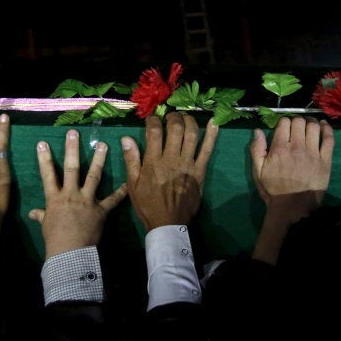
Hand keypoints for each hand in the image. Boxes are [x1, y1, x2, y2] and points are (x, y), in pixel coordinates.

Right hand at [29, 129, 126, 258]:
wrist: (70, 253)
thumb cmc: (55, 240)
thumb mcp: (46, 225)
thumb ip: (42, 216)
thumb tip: (33, 213)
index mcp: (55, 198)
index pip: (48, 174)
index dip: (45, 158)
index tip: (43, 143)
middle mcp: (71, 194)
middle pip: (72, 168)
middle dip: (72, 149)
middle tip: (74, 133)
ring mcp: (87, 201)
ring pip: (94, 176)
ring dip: (99, 159)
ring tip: (103, 144)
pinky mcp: (101, 210)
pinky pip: (113, 199)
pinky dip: (121, 191)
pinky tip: (128, 182)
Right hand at [121, 112, 218, 231]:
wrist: (168, 224)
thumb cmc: (148, 204)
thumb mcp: (132, 184)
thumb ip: (131, 160)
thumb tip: (126, 138)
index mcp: (153, 162)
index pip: (154, 132)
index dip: (153, 121)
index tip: (152, 119)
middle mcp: (172, 159)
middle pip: (175, 129)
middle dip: (173, 118)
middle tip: (170, 117)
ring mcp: (188, 164)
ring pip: (192, 135)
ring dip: (189, 121)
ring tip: (185, 117)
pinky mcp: (200, 171)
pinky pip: (207, 150)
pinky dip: (212, 135)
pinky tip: (214, 123)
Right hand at [250, 116, 333, 264]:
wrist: (294, 207)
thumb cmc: (274, 190)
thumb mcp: (258, 171)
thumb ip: (256, 150)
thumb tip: (258, 131)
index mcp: (279, 148)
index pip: (284, 123)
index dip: (283, 122)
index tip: (283, 128)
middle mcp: (297, 146)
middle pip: (299, 122)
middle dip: (295, 121)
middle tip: (295, 128)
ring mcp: (313, 152)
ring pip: (314, 127)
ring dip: (310, 122)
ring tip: (308, 125)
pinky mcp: (326, 159)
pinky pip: (329, 139)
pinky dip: (327, 129)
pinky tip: (323, 126)